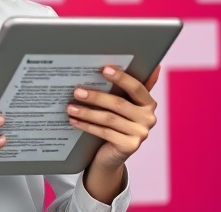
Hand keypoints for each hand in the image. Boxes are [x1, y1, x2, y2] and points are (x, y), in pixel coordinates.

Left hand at [66, 65, 160, 200]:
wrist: (112, 155)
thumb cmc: (116, 123)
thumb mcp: (124, 104)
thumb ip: (130, 87)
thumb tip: (149, 64)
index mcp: (149, 103)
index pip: (136, 88)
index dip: (121, 78)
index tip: (104, 69)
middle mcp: (149, 118)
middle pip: (119, 104)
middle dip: (96, 96)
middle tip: (77, 91)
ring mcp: (141, 134)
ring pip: (109, 118)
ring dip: (87, 112)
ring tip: (70, 107)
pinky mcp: (130, 146)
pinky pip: (104, 132)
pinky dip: (87, 126)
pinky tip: (74, 120)